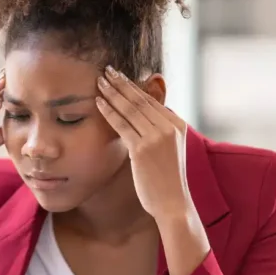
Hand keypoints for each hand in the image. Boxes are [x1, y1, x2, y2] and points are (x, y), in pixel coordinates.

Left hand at [95, 66, 192, 221]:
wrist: (173, 204)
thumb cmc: (167, 181)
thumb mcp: (169, 150)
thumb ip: (159, 132)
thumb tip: (146, 118)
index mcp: (177, 125)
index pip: (151, 101)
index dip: (133, 87)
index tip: (119, 77)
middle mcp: (169, 127)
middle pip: (140, 100)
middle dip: (121, 83)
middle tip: (106, 70)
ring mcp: (156, 137)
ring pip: (130, 109)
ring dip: (112, 92)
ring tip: (98, 81)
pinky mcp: (143, 149)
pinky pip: (122, 125)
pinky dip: (108, 111)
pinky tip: (98, 102)